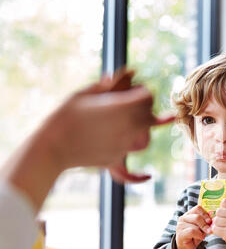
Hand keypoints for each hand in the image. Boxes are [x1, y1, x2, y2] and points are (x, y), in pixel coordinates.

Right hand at [2, 78, 173, 210]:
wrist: (51, 145)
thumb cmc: (65, 115)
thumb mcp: (85, 93)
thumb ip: (110, 84)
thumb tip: (131, 71)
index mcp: (120, 107)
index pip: (147, 96)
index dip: (145, 92)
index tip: (138, 90)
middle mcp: (126, 127)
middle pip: (149, 117)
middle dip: (146, 110)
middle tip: (135, 105)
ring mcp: (122, 146)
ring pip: (145, 140)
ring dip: (144, 132)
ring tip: (137, 126)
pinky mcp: (114, 160)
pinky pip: (130, 169)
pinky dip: (138, 175)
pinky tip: (148, 177)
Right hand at [175, 205, 211, 248]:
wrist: (187, 247)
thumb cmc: (195, 235)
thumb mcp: (202, 227)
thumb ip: (206, 222)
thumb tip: (213, 220)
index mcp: (189, 214)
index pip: (198, 208)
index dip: (205, 214)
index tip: (210, 221)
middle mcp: (183, 218)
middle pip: (197, 216)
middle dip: (205, 224)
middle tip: (210, 230)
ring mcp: (180, 225)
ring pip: (195, 224)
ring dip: (202, 231)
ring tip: (203, 235)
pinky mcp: (180, 233)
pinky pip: (192, 231)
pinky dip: (199, 235)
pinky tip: (201, 237)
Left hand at [212, 198, 225, 247]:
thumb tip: (217, 208)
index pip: (225, 201)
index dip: (222, 206)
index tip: (225, 211)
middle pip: (218, 211)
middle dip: (219, 216)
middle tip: (224, 220)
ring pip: (216, 220)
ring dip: (217, 224)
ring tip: (223, 226)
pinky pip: (215, 228)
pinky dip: (216, 230)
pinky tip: (221, 231)